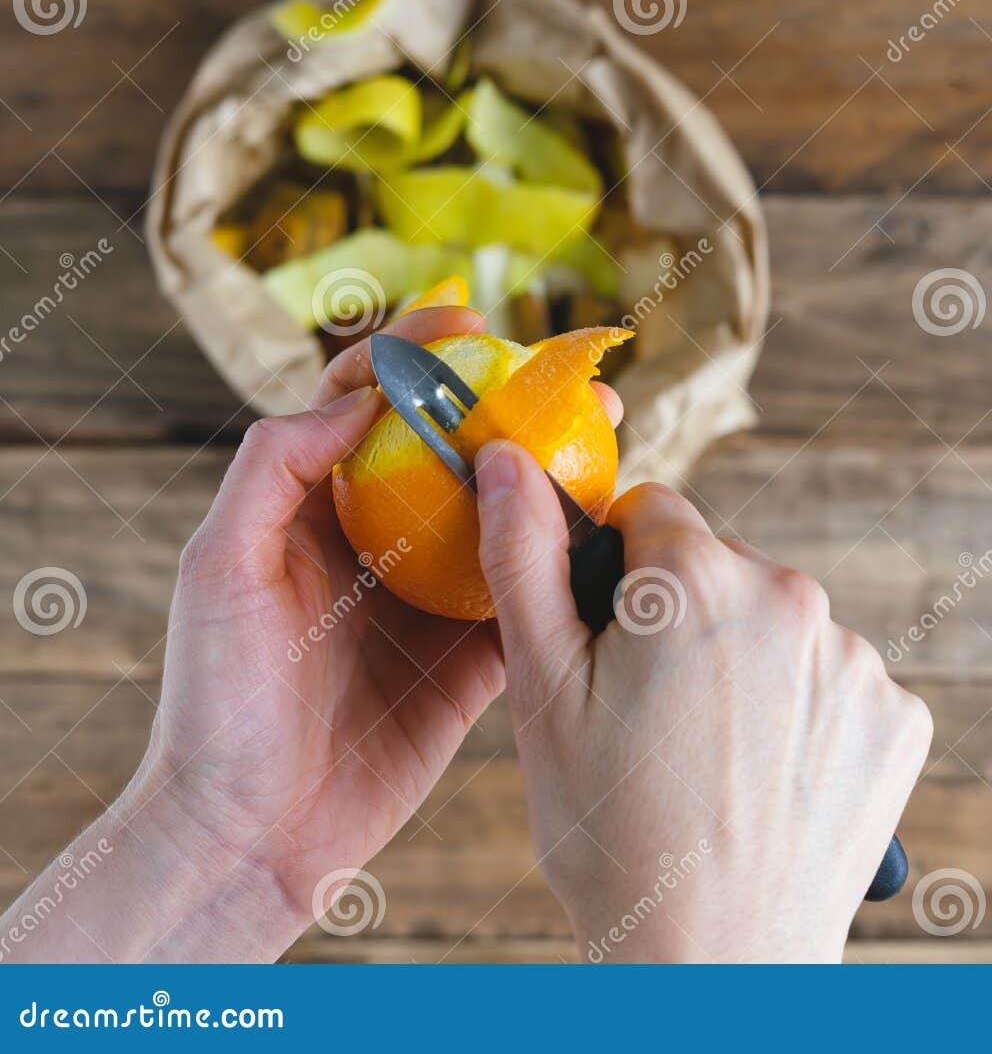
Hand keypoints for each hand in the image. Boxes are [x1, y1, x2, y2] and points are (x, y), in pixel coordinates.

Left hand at [0, 307, 621, 960]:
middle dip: (514, 406)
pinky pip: (531, 602)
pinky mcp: (474, 663)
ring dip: (558, 478)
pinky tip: (611, 535)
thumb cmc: (217, 698)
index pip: (367, 404)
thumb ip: (275, 468)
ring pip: (505, 522)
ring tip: (612, 443)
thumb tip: (359, 395)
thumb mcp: (220, 566)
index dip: (415, 352)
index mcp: (315, 509)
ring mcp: (431, 603)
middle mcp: (380, 544)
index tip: (469, 322)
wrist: (252, 832)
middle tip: (571, 382)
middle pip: (456, 453)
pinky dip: (570, 569)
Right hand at [472, 441, 931, 962]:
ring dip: (746, 667)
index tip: (609, 644)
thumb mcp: (541, 695)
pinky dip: (804, 716)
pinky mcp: (898, 716)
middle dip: (683, 620)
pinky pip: (834, 683)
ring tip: (710, 762)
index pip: (652, 513)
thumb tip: (505, 458)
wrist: (714, 967)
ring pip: (779, 627)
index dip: (617, 574)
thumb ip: (523, 557)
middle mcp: (798, 599)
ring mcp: (858, 661)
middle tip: (650, 720)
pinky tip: (768, 780)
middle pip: (721, 570)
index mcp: (702, 578)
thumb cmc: (613, 838)